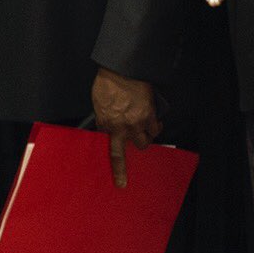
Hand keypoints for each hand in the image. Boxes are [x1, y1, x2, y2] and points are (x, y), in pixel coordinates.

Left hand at [91, 67, 161, 187]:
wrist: (121, 70)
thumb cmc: (107, 82)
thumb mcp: (97, 101)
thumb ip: (101, 116)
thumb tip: (105, 123)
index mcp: (105, 124)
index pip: (108, 150)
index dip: (116, 166)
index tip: (120, 183)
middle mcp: (120, 128)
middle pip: (126, 152)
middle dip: (130, 149)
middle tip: (132, 146)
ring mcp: (135, 123)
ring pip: (144, 143)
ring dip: (144, 138)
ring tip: (144, 132)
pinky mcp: (149, 115)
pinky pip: (156, 129)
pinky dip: (156, 127)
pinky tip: (155, 122)